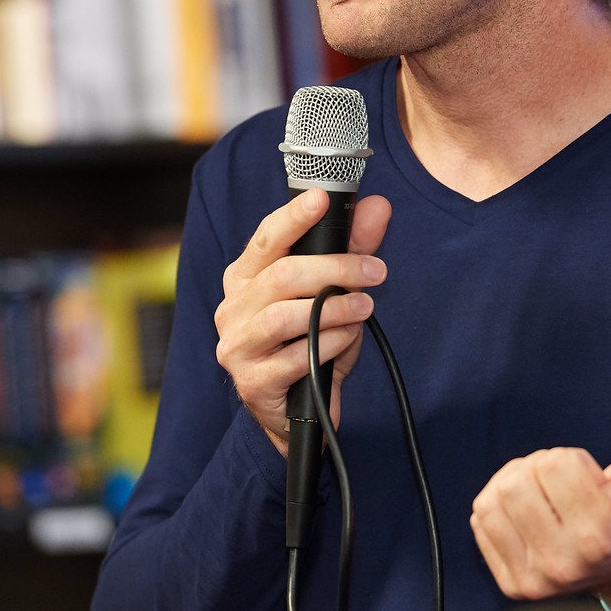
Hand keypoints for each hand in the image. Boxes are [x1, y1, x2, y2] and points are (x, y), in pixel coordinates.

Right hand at [214, 188, 391, 456]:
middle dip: (336, 269)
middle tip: (376, 272)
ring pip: (285, 316)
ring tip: (365, 309)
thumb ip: (354, 249)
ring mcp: (237, 346)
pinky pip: (295, 358)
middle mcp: (232, 308)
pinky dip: (329, 345)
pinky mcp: (252, 382)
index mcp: (245, 277)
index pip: (265, 238)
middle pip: (282, 275)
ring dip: (334, 309)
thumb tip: (378, 207)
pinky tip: (346, 341)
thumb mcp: (336, 293)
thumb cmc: (312, 343)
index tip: (321, 198)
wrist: (299, 412)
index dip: (292, 217)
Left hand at [470, 449, 610, 606]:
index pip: (555, 464)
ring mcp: (537, 579)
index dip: (574, 460)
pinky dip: (499, 505)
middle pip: (516, 482)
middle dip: (539, 469)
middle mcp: (566, 564)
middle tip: (562, 483)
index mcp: (602, 538)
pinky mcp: (513, 583)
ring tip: (544, 493)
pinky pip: (482, 521)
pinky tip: (528, 511)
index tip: (591, 480)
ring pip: (493, 499)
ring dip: (517, 484)